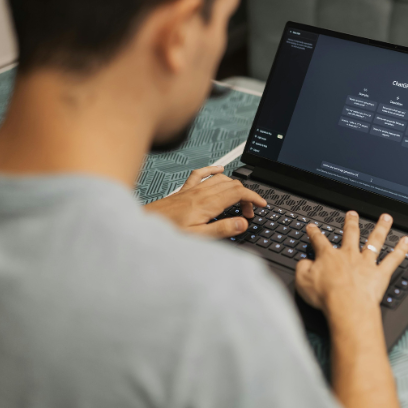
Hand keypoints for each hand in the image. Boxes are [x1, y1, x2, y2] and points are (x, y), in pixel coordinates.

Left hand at [143, 165, 265, 237]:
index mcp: (208, 204)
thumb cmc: (168, 232)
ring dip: (234, 186)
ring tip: (238, 199)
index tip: (261, 205)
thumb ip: (222, 229)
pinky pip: (201, 173)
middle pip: (232, 185)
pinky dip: (213, 170)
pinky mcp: (185, 190)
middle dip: (246, 196)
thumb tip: (243, 223)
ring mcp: (193, 189)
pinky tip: (219, 170)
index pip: (238, 193)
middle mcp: (201, 193)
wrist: (145, 224)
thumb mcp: (198, 237)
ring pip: (221, 179)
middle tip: (248, 212)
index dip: (253, 197)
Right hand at [295, 211, 407, 317]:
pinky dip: (401, 250)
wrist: (347, 306)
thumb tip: (305, 262)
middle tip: (352, 214)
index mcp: (329, 256)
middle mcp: (349, 255)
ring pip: (375, 240)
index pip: (320, 240)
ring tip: (386, 218)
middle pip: (351, 234)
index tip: (313, 227)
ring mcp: (366, 263)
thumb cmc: (326, 296)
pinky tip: (406, 241)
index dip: (315, 232)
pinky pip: (393, 259)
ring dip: (381, 228)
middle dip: (351, 222)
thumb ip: (303, 268)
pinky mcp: (380, 274)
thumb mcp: (302, 281)